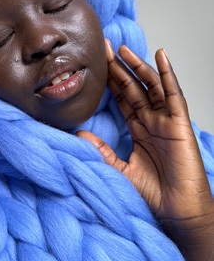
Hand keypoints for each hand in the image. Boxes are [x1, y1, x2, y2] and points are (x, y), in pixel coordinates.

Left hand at [77, 40, 213, 228]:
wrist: (177, 213)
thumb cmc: (154, 195)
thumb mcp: (119, 170)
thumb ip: (102, 152)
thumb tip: (80, 135)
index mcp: (138, 130)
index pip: (121, 99)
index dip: (109, 82)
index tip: (94, 65)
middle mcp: (151, 121)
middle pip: (133, 88)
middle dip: (118, 68)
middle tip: (103, 48)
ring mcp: (166, 120)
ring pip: (151, 86)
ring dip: (138, 66)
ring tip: (123, 49)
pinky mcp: (179, 124)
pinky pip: (173, 94)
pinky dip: (167, 75)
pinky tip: (160, 56)